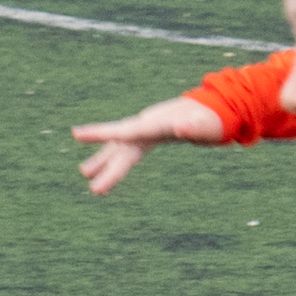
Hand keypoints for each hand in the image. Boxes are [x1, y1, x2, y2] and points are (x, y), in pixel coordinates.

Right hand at [72, 95, 229, 194]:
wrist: (218, 109)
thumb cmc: (214, 119)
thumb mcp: (209, 125)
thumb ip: (196, 126)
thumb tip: (182, 128)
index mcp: (156, 124)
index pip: (126, 130)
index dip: (101, 132)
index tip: (76, 133)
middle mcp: (147, 125)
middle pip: (122, 146)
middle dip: (106, 165)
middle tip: (92, 186)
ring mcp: (148, 130)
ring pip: (121, 146)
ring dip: (105, 160)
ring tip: (85, 172)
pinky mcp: (152, 136)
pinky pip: (130, 149)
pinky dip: (118, 159)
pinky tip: (108, 169)